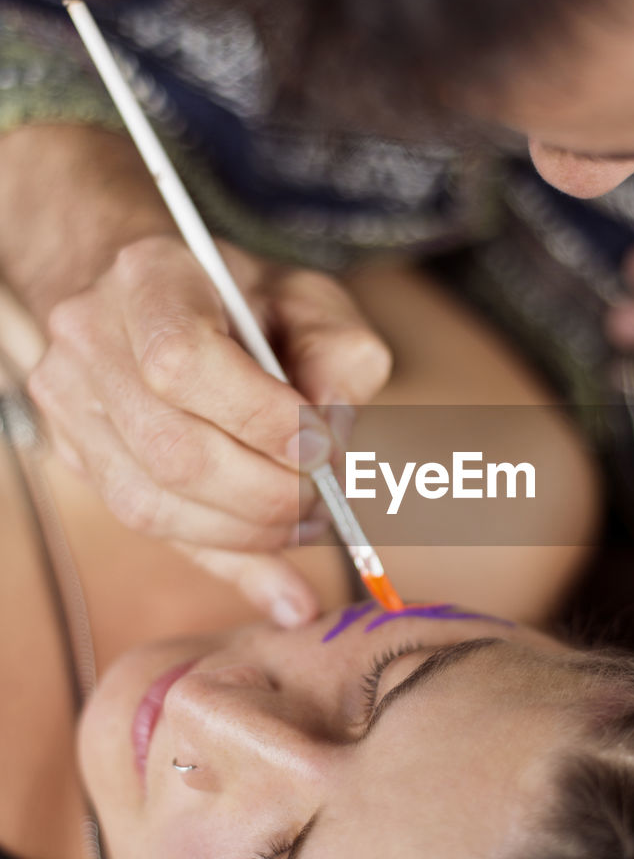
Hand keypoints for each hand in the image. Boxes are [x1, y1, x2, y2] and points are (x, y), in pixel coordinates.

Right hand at [28, 236, 391, 621]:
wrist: (163, 301)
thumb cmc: (248, 302)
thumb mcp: (312, 303)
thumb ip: (339, 356)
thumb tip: (332, 438)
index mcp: (149, 277)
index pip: (182, 361)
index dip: (257, 418)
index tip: (321, 448)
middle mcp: (89, 337)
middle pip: (169, 448)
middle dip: (264, 493)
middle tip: (325, 500)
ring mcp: (69, 401)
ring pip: (151, 504)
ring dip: (247, 533)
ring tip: (307, 525)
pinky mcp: (74, 455)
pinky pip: (152, 528)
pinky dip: (226, 557)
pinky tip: (283, 581)